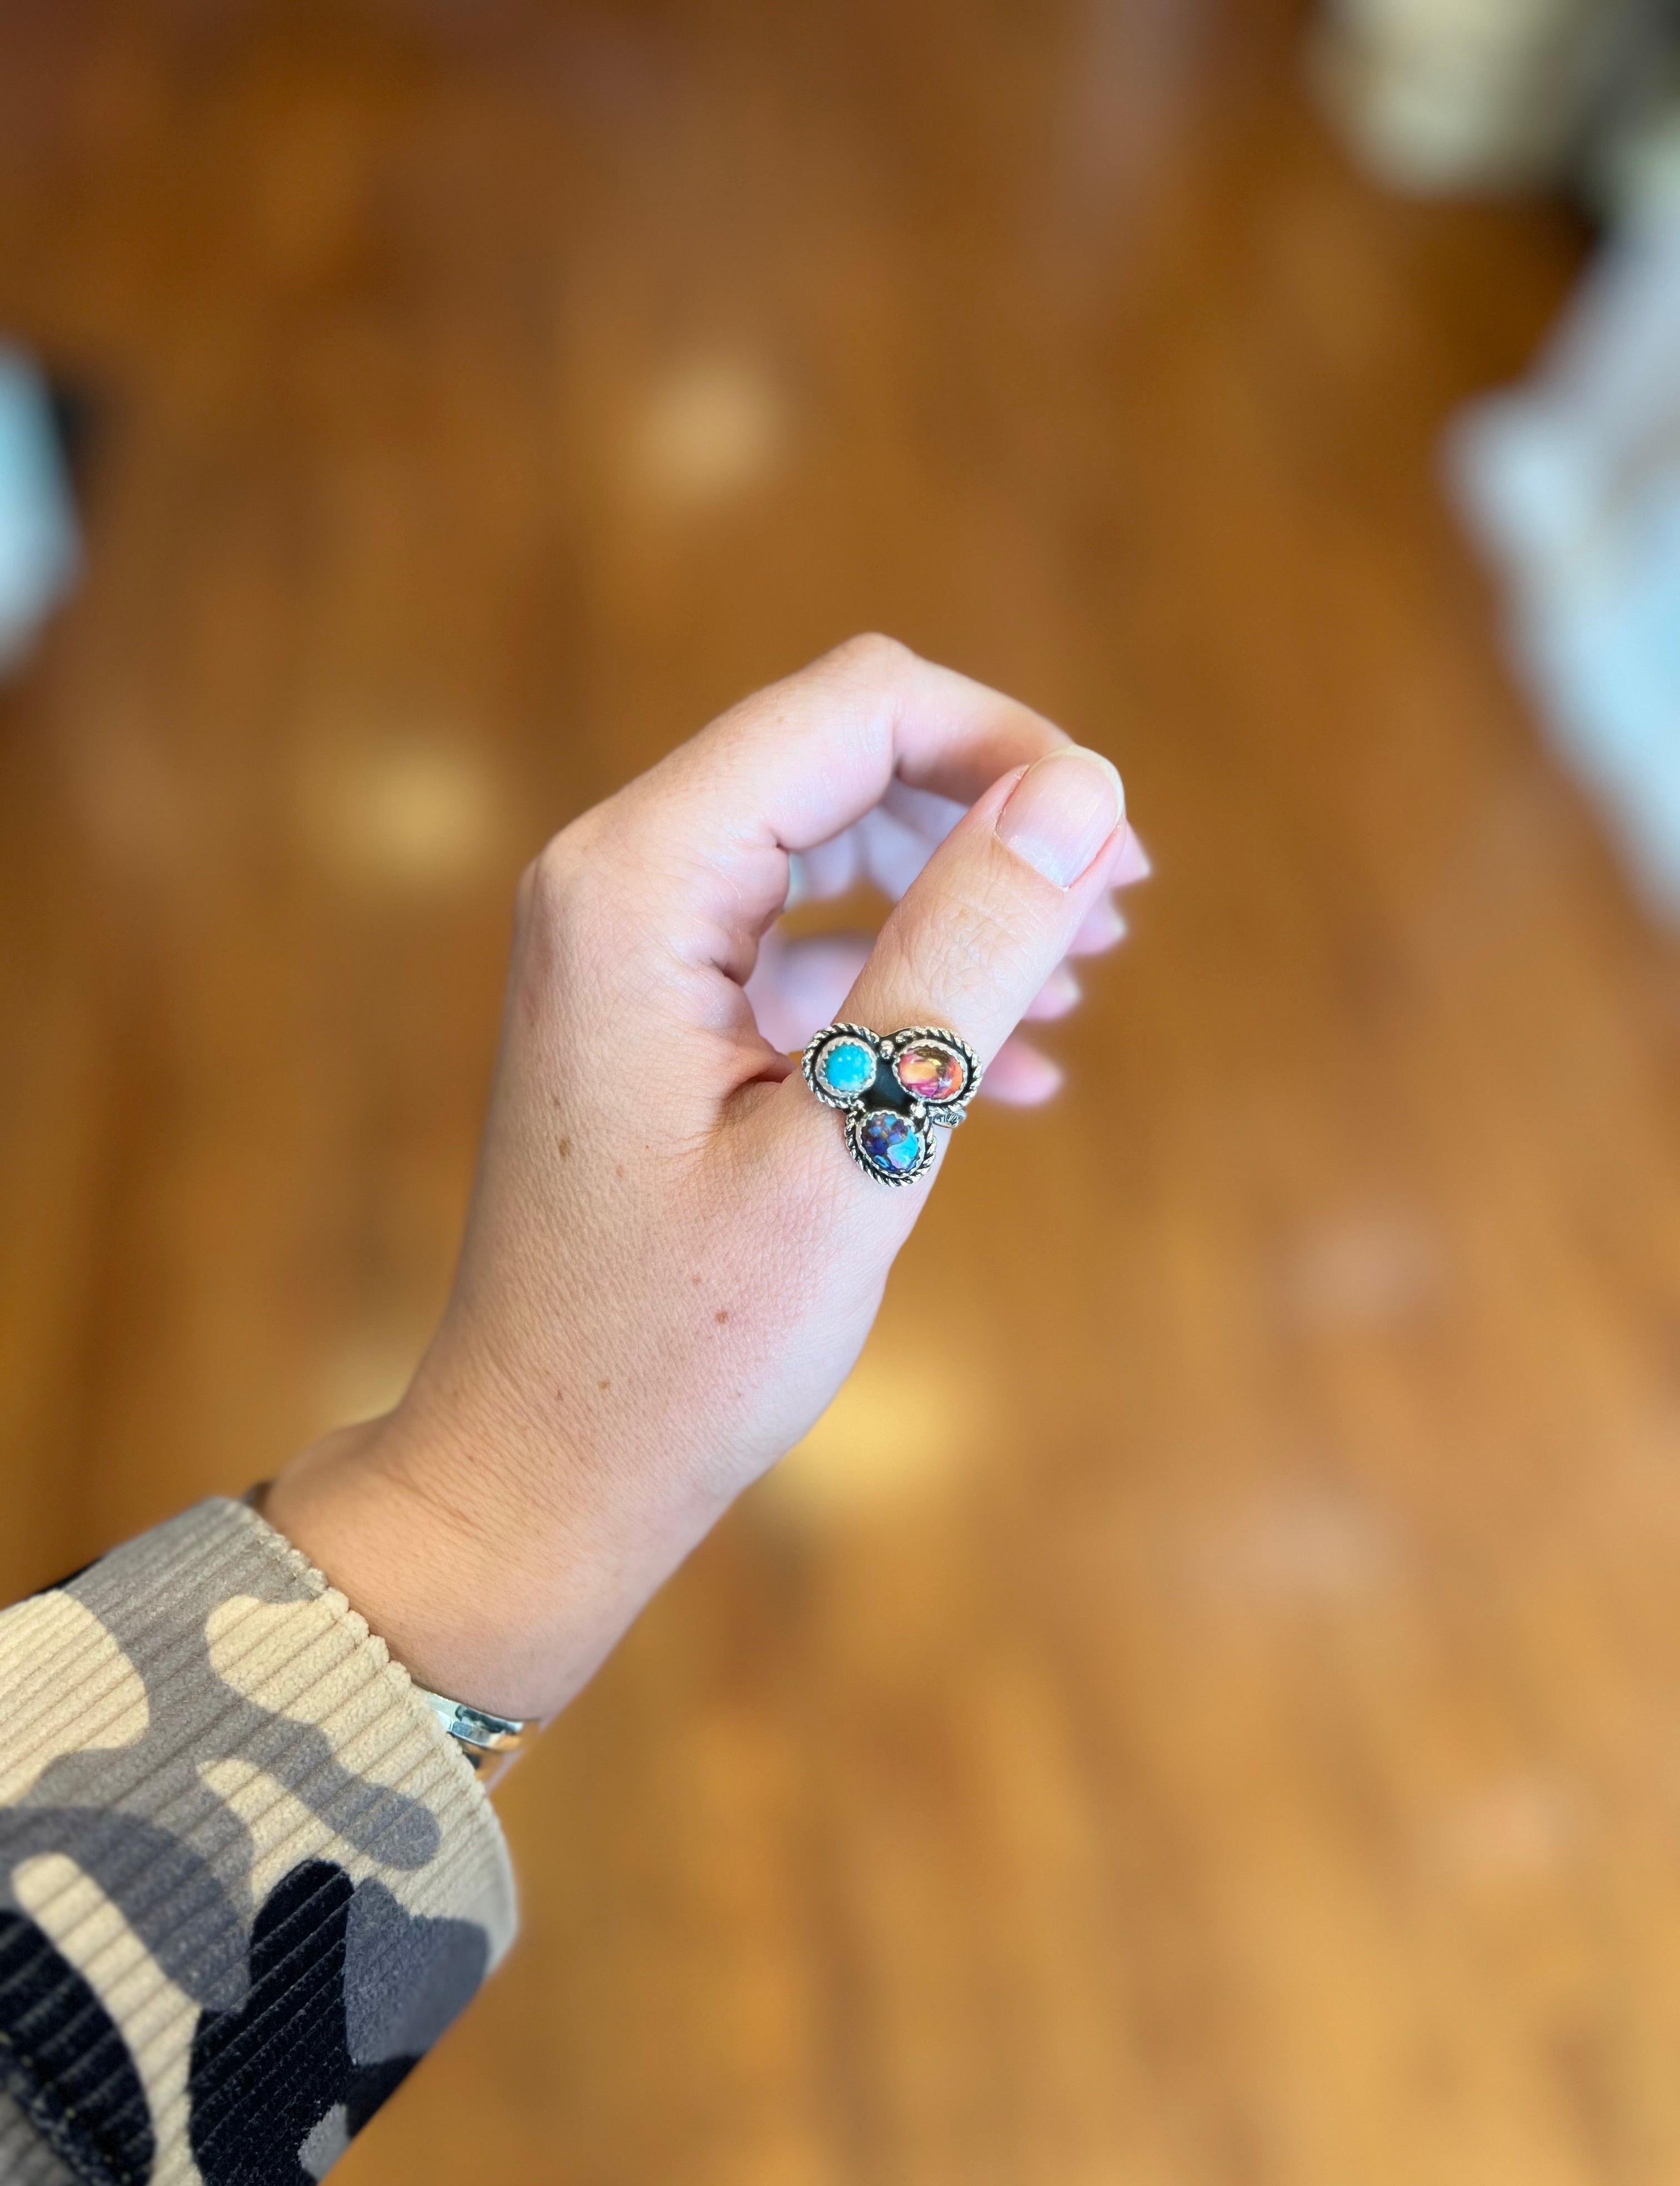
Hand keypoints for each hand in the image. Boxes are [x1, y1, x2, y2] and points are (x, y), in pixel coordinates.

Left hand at [263, 637, 1140, 1718]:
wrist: (545, 1470)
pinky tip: (1016, 1067)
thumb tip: (1077, 793)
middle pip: (843, 756)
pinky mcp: (657, 1019)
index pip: (855, 709)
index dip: (1007, 748)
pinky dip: (909, 980)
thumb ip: (965, 951)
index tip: (1117, 851)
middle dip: (991, 814)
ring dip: (964, 894)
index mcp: (640, 883)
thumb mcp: (857, 1140)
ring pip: (832, 846)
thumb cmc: (682, 1341)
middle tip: (1119, 909)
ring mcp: (630, 950)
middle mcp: (617, 882)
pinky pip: (802, 948)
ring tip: (1079, 981)